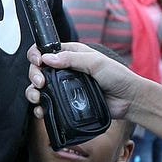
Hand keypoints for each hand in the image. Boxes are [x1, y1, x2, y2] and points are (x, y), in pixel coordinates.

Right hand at [26, 42, 140, 120]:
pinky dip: (40, 108)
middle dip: (34, 75)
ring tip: (38, 98)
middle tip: (41, 83)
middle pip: (38, 70)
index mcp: (71, 54)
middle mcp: (65, 70)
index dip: (36, 56)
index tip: (38, 63)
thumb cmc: (117, 76)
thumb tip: (47, 58)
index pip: (45, 51)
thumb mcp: (96, 62)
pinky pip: (48, 105)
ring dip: (33, 92)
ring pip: (39, 88)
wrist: (129, 100)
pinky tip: (41, 110)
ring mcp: (64, 87)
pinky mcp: (67, 103)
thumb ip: (72, 58)